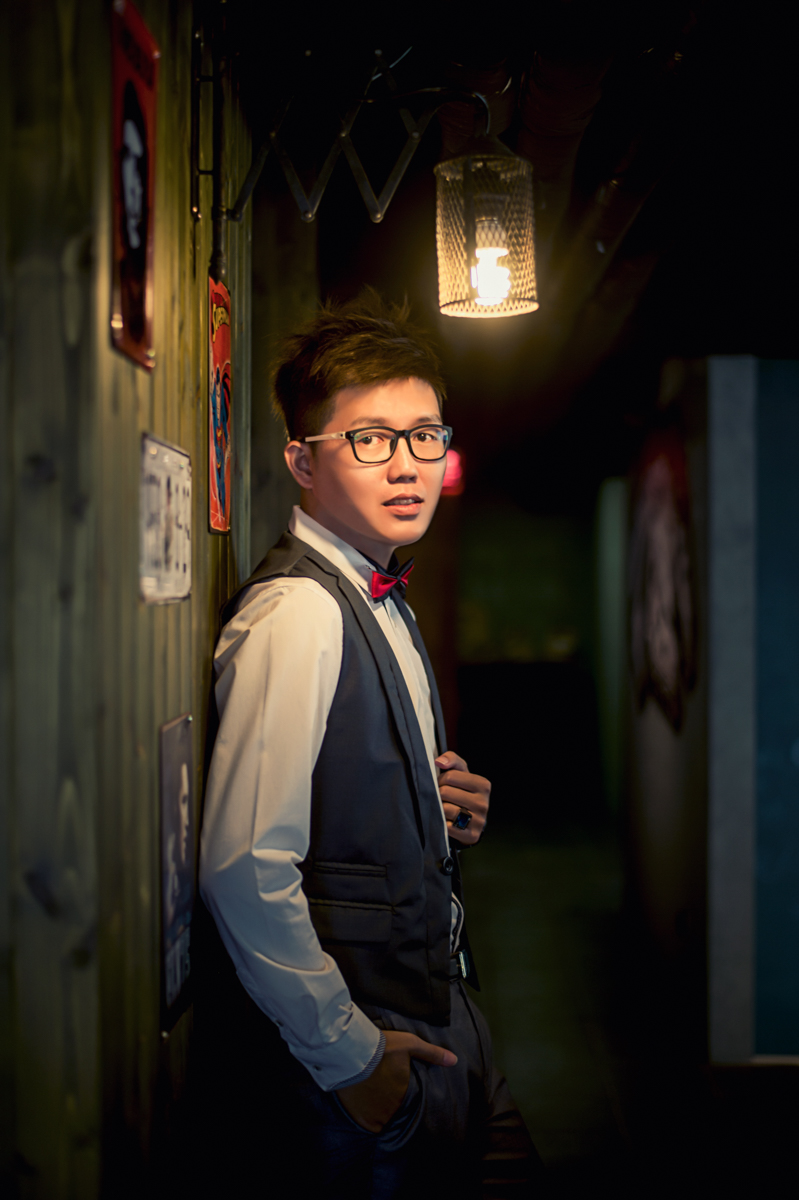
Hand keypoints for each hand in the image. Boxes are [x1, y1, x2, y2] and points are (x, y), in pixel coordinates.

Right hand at [336, 1030, 456, 1132]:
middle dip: (390, 1102)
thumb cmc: (383, 1046)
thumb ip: (432, 1054)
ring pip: (380, 1118)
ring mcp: (374, 1116)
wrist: (351, 1049)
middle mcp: (391, 1110)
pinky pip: (366, 1123)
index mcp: (405, 1096)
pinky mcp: (358, 1117)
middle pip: (394, 1111)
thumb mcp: (410, 1044)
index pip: (409, 1103)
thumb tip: (454, 1061)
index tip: (394, 1086)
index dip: (401, 1094)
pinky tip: (362, 1102)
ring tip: (371, 1094)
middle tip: (381, 1088)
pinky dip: (365, 1115)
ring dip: (378, 1110)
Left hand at [435, 751, 489, 845]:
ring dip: (440, 808)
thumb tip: (439, 761)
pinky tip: (448, 821)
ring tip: (445, 808)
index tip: (444, 784)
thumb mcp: (461, 773)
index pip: (449, 776)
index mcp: (483, 784)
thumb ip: (451, 760)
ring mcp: (479, 820)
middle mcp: (483, 803)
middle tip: (443, 798)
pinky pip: (447, 827)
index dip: (441, 780)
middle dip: (439, 794)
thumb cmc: (462, 792)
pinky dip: (443, 823)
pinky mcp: (472, 835)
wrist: (471, 820)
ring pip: (445, 809)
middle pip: (445, 792)